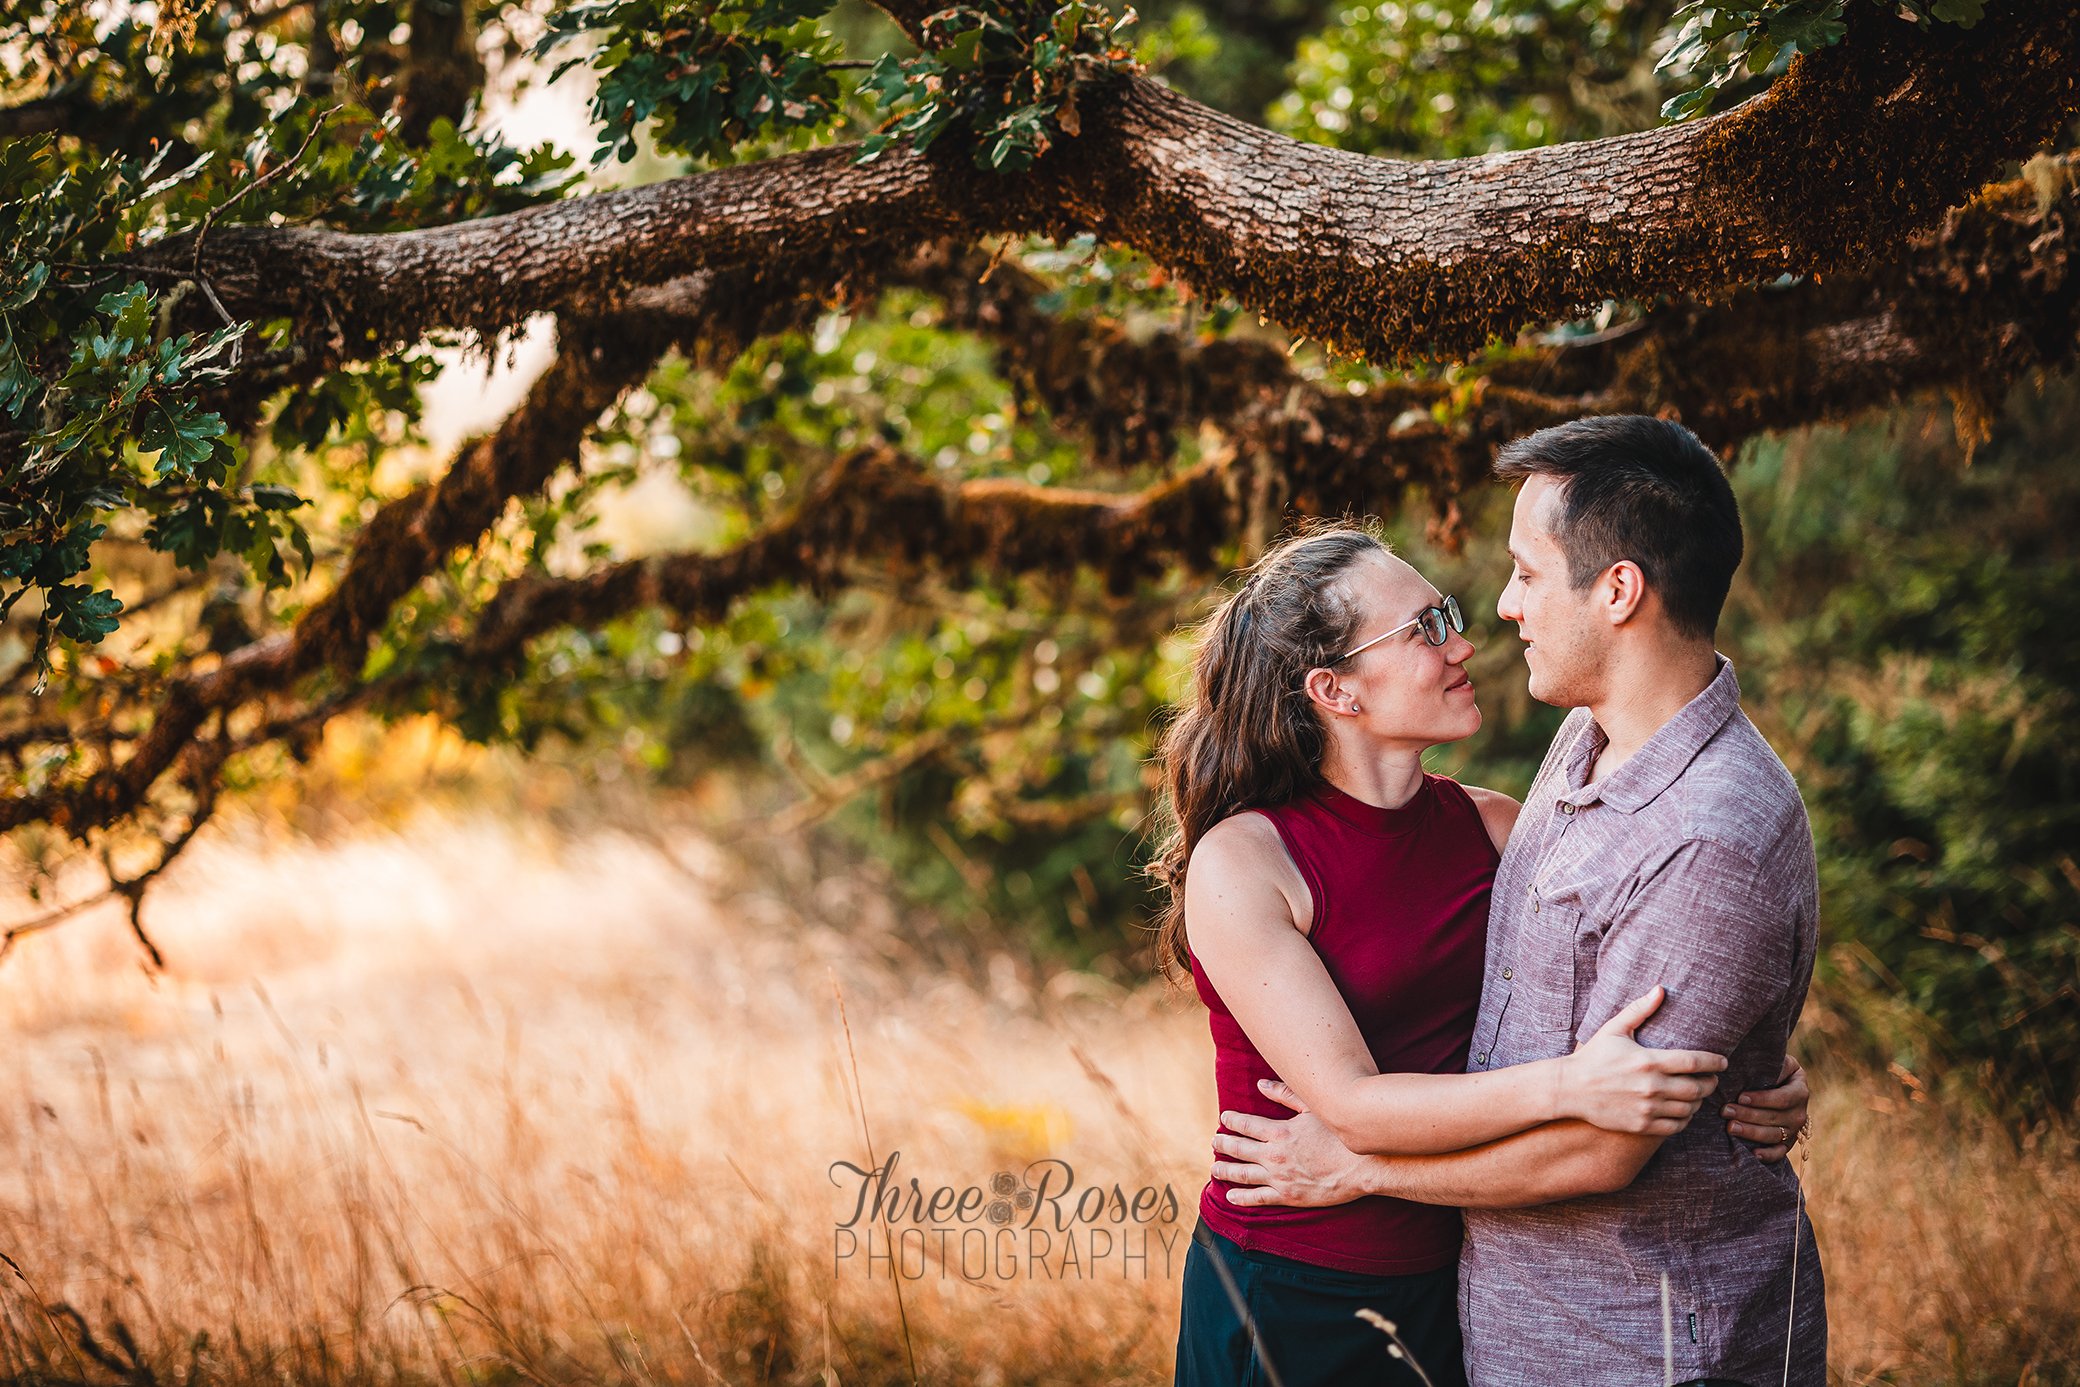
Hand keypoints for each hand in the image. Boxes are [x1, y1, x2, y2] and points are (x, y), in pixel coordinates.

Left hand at [1209, 1082, 1372, 1208]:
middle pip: (1239, 1148)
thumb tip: (1260, 1084)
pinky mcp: (1288, 1197)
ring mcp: (1279, 1178)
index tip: (1224, 1118)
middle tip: (1215, 1142)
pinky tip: (1231, 1196)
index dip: (1232, 1120)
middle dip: (1223, 1144)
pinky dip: (1241, 1197)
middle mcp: (1274, 1155)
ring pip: (1243, 1174)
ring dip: (1226, 1170)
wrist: (1363, 1166)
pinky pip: (1258, 1198)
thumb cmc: (1340, 1135)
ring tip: (1215, 1168)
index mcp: (1279, 1132)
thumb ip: (1285, 1095)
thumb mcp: (1313, 1108)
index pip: (1246, 1124)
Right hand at [1556, 986, 1728, 1135]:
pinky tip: (1682, 1110)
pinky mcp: (1642, 1125)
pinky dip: (1685, 1118)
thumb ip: (1640, 1010)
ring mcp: (1648, 1108)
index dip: (1715, 1062)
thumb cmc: (1593, 1056)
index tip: (1723, 1062)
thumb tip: (1661, 989)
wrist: (1569, 1089)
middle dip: (1711, 1083)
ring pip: (1690, 1108)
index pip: (1696, 1062)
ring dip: (1699, 1101)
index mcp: (1649, 1061)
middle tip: (1711, 1079)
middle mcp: (1652, 1087)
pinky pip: (1676, 1126)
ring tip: (1697, 1094)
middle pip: (1698, 1088)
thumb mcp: (1614, 1029)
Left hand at [1724, 1051, 1809, 1162]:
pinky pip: (1779, 1153)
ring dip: (1751, 1133)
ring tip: (1730, 1128)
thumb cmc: (1772, 1071)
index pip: (1783, 1098)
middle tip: (1725, 1111)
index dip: (1762, 1099)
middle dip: (1748, 1115)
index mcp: (1800, 1091)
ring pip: (1774, 1135)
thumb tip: (1755, 1064)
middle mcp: (1800, 1113)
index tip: (1740, 1097)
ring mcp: (1794, 1130)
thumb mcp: (1776, 1063)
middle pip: (1774, 1117)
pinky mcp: (1787, 1144)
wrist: (1779, 1087)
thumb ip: (1771, 1064)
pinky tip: (1752, 1153)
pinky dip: (1768, 1155)